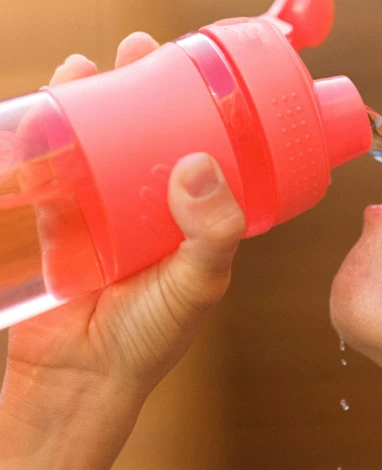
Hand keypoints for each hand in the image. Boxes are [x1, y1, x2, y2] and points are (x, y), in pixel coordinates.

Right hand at [0, 33, 244, 469]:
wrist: (81, 378)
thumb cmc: (150, 339)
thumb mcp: (196, 285)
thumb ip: (211, 233)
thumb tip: (198, 164)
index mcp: (193, 218)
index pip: (201, 151)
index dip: (200, 111)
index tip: (198, 73)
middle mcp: (150, 210)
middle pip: (147, 136)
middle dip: (140, 90)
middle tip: (138, 53)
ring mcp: (102, 213)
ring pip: (97, 143)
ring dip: (91, 101)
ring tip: (88, 69)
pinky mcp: (58, 223)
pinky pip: (52, 169)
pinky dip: (48, 136)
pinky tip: (46, 106)